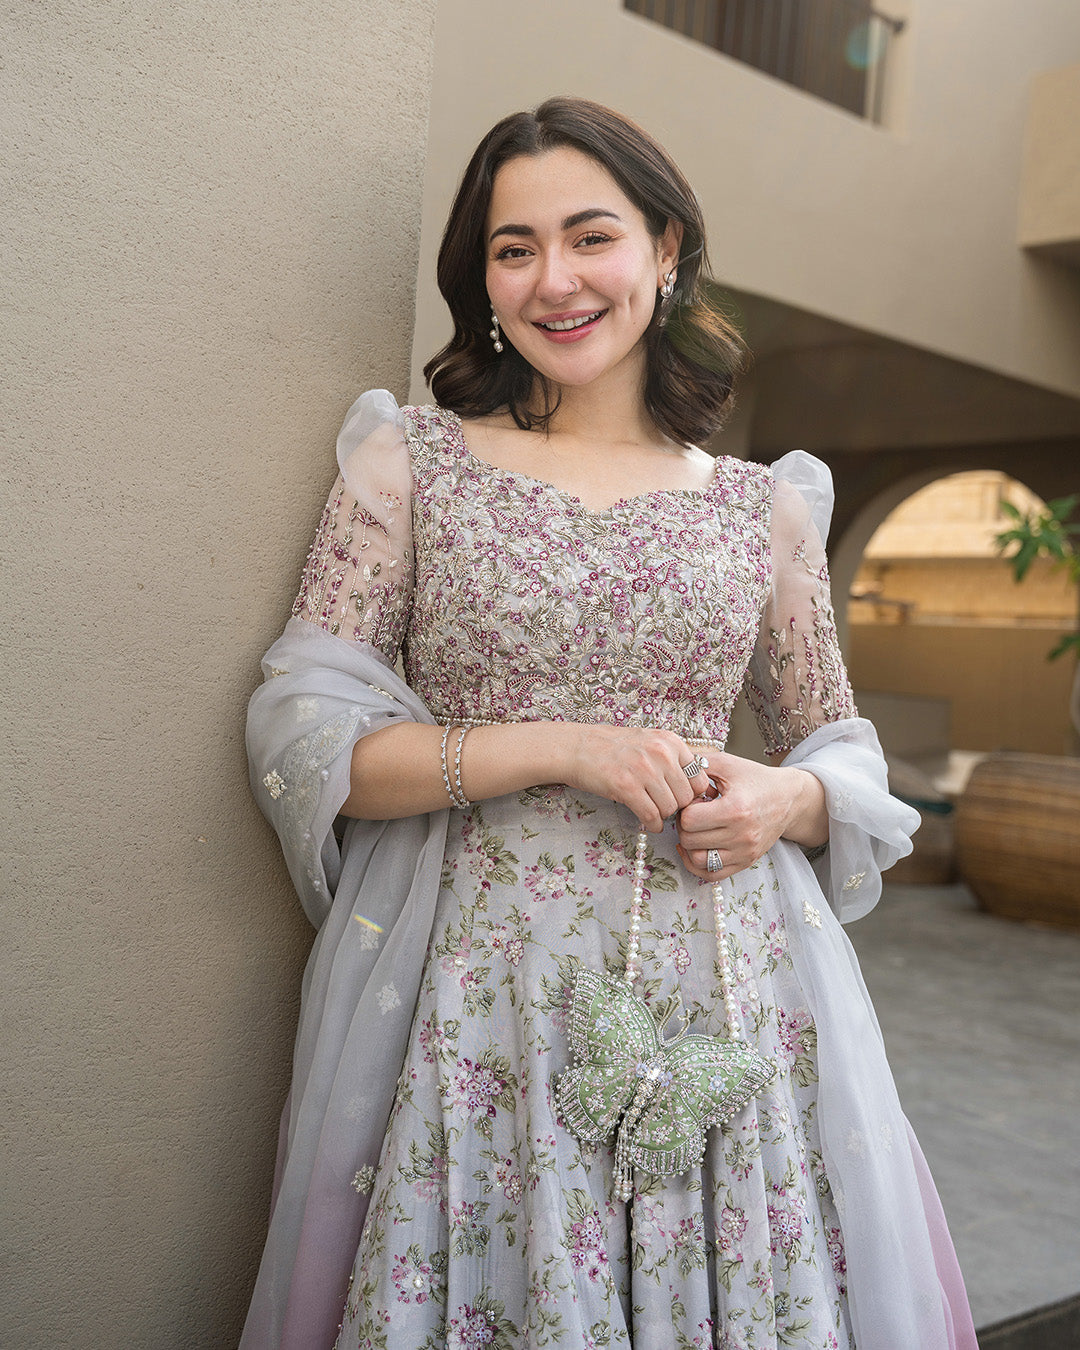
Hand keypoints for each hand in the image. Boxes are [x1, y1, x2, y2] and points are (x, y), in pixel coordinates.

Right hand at [561, 725, 712, 831]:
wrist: (577, 747)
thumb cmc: (614, 747)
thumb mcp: (650, 741)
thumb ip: (673, 759)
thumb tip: (697, 787)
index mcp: (670, 741)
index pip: (700, 779)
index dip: (691, 794)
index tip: (679, 798)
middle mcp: (661, 753)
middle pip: (686, 797)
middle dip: (677, 806)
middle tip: (664, 806)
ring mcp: (643, 770)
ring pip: (670, 808)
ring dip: (663, 815)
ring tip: (653, 810)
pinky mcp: (626, 786)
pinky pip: (651, 816)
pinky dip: (653, 824)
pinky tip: (648, 821)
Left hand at [676, 752, 826, 880]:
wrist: (788, 798)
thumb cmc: (755, 779)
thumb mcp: (726, 763)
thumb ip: (696, 763)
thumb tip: (670, 764)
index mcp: (735, 809)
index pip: (689, 820)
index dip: (684, 808)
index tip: (693, 800)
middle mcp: (741, 834)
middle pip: (690, 840)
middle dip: (684, 825)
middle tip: (693, 813)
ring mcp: (744, 851)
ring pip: (697, 860)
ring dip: (689, 845)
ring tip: (697, 829)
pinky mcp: (746, 862)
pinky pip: (711, 875)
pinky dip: (697, 864)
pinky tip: (696, 847)